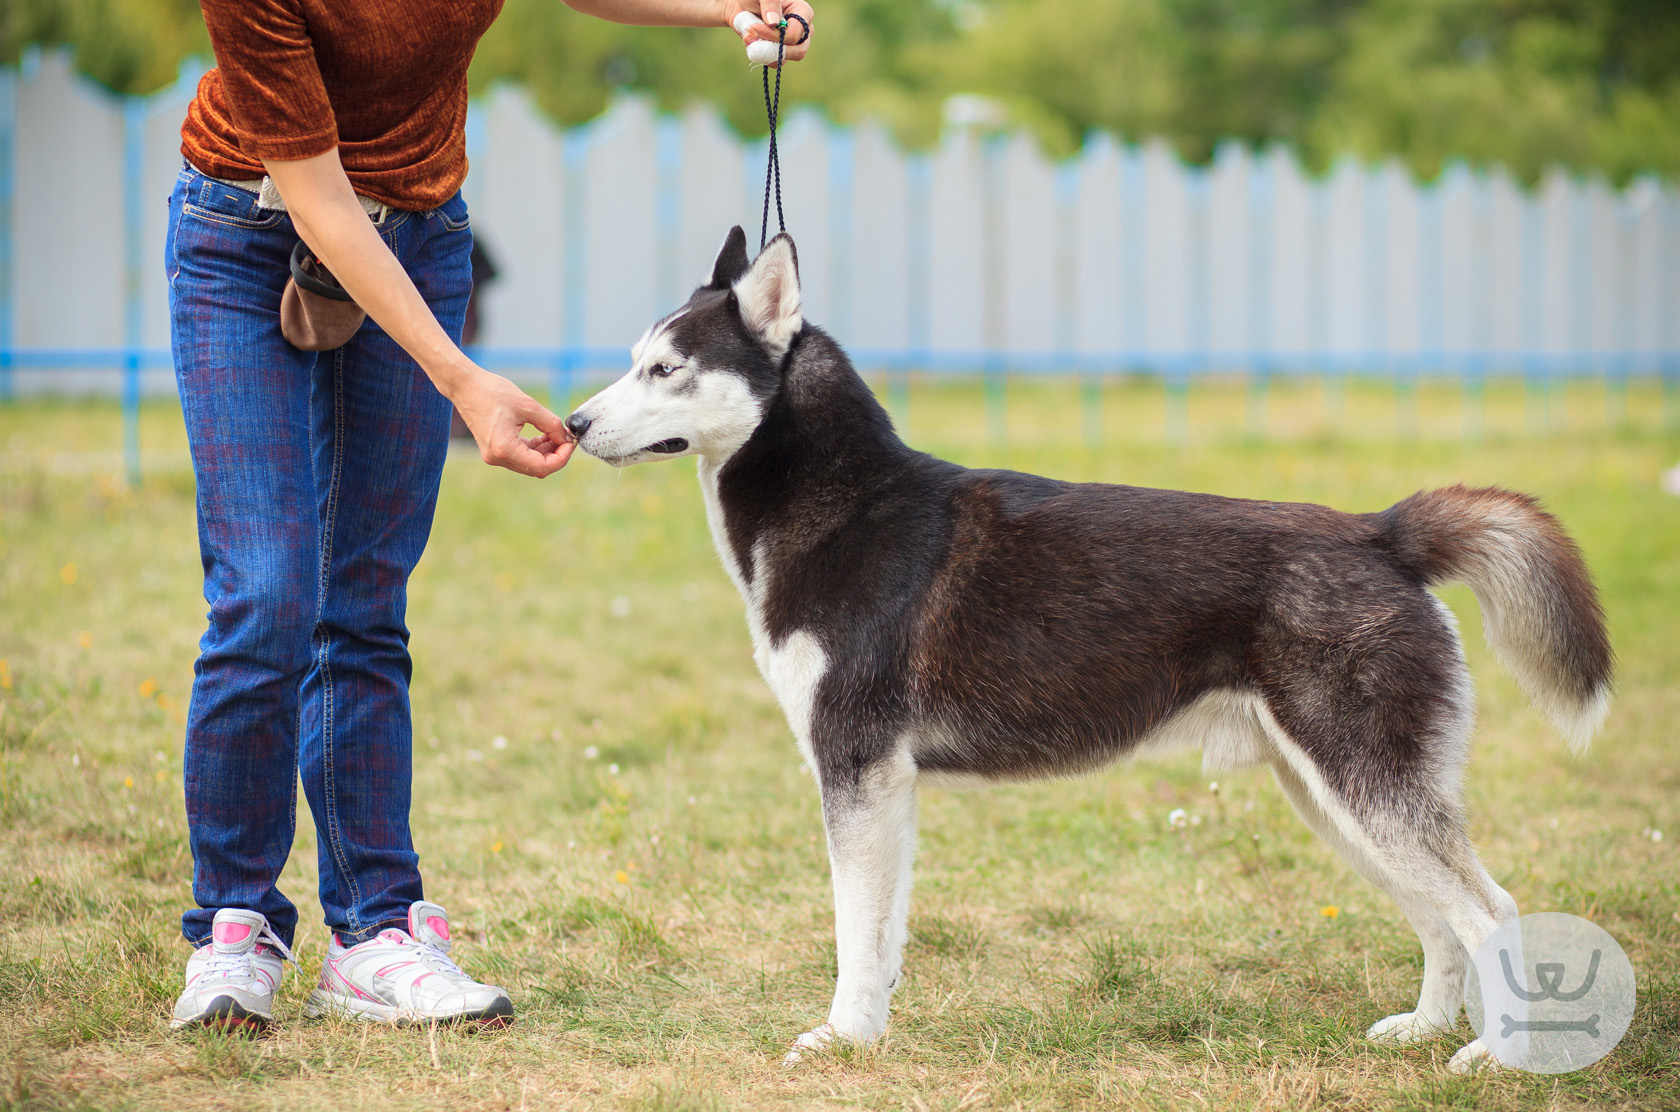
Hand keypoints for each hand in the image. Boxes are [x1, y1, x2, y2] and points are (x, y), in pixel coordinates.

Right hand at [450, 368, 575, 477]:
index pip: (542, 467)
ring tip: (554, 432)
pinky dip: (534, 449)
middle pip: (536, 468)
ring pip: (529, 464)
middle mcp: (497, 458)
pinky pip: (520, 456)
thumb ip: (551, 424)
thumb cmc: (493, 392)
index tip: (570, 442)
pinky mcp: (494, 450)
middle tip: (565, 437)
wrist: (465, 386)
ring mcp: (494, 456)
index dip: (561, 457)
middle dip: (555, 455)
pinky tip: (542, 434)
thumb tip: (566, 438)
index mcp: (504, 449)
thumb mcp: (528, 406)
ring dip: (545, 452)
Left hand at [730, 0, 813, 62]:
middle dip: (773, 47)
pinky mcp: (780, 53)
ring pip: (785, 58)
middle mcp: (801, 29)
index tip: (756, 27)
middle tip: (751, 35)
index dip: (778, 35)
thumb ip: (770, 3)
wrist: (742, 8)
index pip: (798, 32)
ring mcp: (792, 43)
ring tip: (747, 35)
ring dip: (762, 51)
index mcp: (802, 11)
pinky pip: (774, 62)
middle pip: (799, 50)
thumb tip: (774, 22)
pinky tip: (750, 41)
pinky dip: (759, 55)